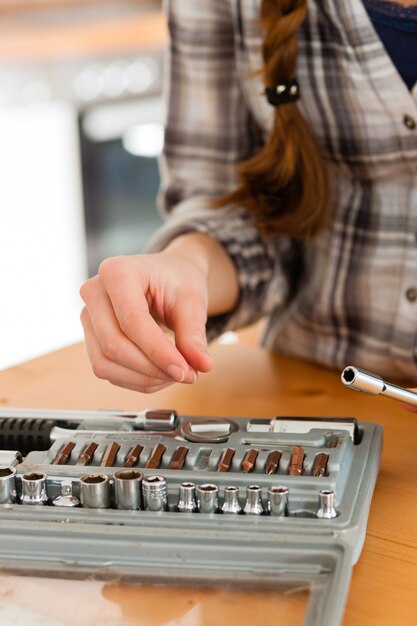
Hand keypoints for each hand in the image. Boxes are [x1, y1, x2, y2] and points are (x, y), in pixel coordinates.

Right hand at [80, 241, 214, 392]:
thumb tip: (203, 366)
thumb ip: (194, 333)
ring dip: (144, 379)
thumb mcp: (193, 301)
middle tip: (187, 375)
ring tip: (176, 374)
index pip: (132, 321)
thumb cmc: (178, 282)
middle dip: (152, 368)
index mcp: (118, 271)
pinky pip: (107, 370)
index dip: (158, 352)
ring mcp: (88, 316)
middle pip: (114, 345)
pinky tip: (161, 373)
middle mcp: (94, 291)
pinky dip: (136, 380)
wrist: (167, 277)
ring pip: (105, 363)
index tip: (185, 371)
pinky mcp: (90, 338)